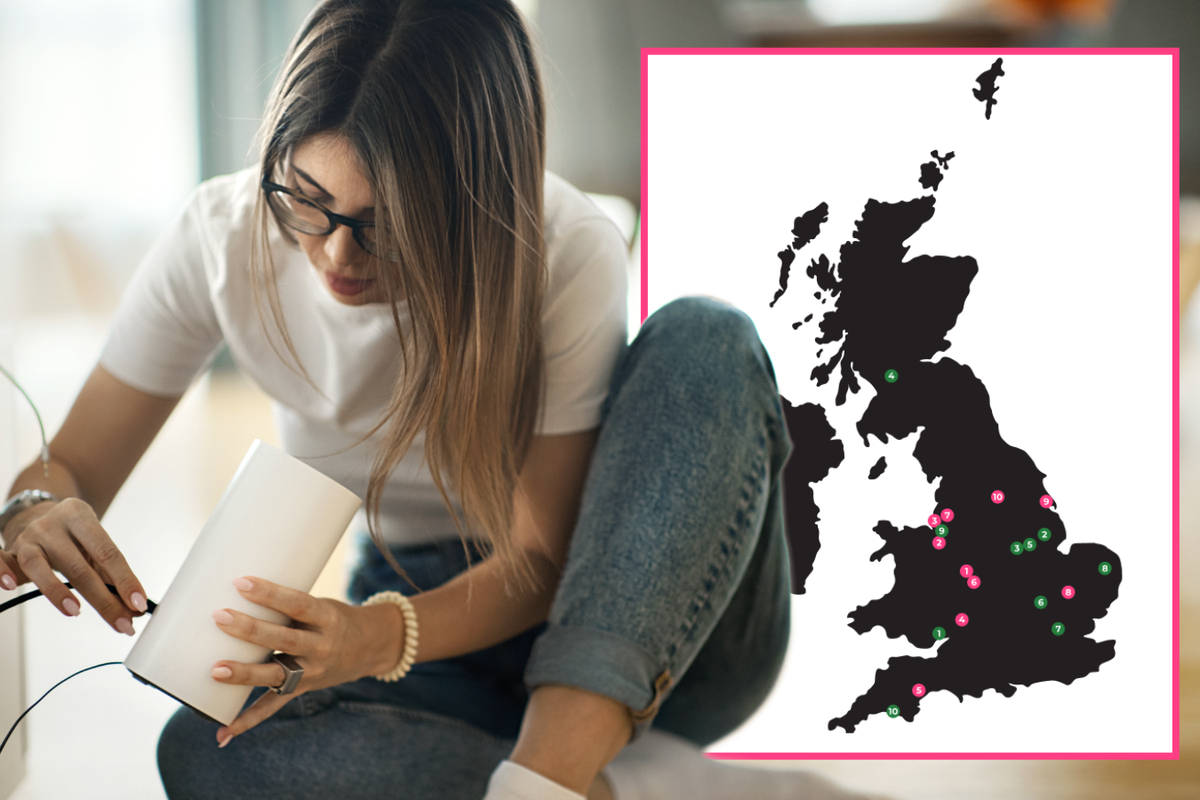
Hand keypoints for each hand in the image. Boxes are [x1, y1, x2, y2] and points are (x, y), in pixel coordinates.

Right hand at [0, 498, 147, 633]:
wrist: (35, 515)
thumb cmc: (72, 537)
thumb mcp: (93, 546)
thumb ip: (110, 575)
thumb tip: (132, 609)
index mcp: (80, 516)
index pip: (108, 552)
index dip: (125, 580)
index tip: (138, 604)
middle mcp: (53, 524)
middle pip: (79, 566)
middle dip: (103, 600)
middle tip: (121, 623)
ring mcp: (29, 537)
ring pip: (38, 565)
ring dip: (57, 591)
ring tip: (75, 611)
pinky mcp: (10, 551)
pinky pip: (1, 561)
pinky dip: (2, 572)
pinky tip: (11, 586)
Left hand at [209, 576, 403, 747]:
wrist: (370, 647)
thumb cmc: (334, 619)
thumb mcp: (321, 606)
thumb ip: (289, 609)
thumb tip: (236, 598)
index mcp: (326, 618)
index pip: (298, 603)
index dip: (270, 593)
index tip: (241, 582)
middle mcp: (321, 646)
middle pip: (284, 639)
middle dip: (250, 629)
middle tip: (220, 617)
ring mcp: (312, 672)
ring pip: (276, 674)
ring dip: (245, 673)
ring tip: (216, 670)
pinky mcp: (302, 689)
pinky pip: (274, 706)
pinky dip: (248, 720)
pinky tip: (223, 732)